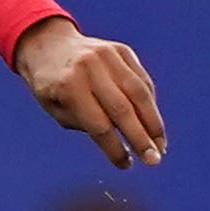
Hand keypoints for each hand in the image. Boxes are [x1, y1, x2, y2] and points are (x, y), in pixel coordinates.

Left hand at [16, 17, 165, 169]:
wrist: (48, 44)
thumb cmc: (51, 86)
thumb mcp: (56, 109)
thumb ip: (85, 124)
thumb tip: (122, 144)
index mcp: (69, 86)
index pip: (98, 125)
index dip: (114, 148)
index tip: (126, 166)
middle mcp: (91, 68)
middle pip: (123, 110)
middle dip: (141, 139)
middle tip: (154, 162)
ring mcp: (109, 56)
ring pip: (139, 94)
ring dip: (153, 123)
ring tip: (161, 146)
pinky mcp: (123, 50)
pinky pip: (142, 81)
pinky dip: (151, 104)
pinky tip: (153, 124)